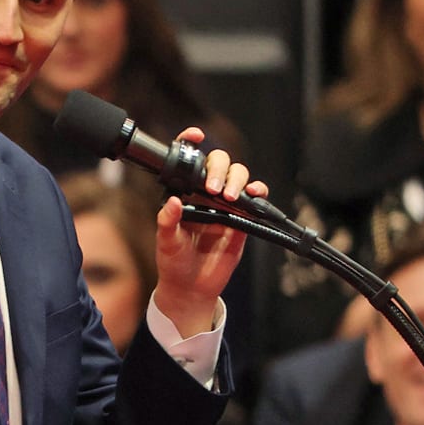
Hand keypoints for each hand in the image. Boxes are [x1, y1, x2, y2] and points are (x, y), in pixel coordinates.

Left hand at [150, 128, 257, 335]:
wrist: (191, 289)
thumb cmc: (174, 262)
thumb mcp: (166, 242)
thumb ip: (167, 221)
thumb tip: (173, 202)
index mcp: (185, 193)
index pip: (190, 161)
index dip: (192, 142)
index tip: (196, 135)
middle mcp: (206, 194)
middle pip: (220, 163)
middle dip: (220, 168)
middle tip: (214, 189)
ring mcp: (226, 205)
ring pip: (239, 176)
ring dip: (238, 179)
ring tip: (231, 197)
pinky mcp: (242, 220)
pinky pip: (254, 201)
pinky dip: (257, 193)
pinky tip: (253, 195)